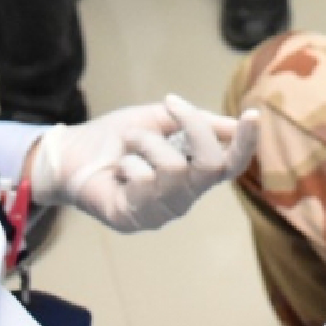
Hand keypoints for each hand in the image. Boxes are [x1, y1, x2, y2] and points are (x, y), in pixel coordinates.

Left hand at [28, 95, 259, 232]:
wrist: (72, 152)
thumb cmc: (117, 138)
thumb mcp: (159, 120)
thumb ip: (196, 123)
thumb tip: (235, 124)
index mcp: (194, 173)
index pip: (231, 164)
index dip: (246, 143)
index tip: (253, 114)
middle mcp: (184, 196)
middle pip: (210, 164)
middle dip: (191, 127)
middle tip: (168, 106)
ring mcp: (161, 211)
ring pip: (172, 168)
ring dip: (145, 141)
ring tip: (128, 143)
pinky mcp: (135, 219)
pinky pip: (144, 182)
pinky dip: (128, 161)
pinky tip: (118, 169)